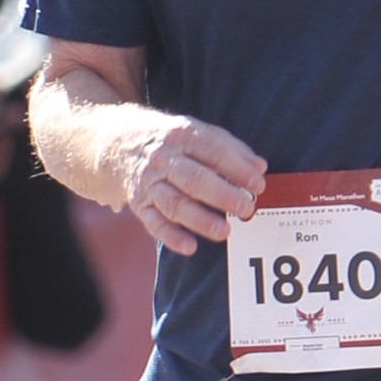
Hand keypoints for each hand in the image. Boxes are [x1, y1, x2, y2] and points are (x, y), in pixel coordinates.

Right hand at [115, 109, 265, 253]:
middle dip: (222, 195)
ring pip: (175, 203)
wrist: (120, 145)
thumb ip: (232, 149)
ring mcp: (149, 183)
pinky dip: (172, 236)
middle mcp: (163, 159)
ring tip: (225, 231)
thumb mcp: (200, 133)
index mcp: (182, 135)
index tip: (258, 185)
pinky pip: (154, 223)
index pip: (213, 151)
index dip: (237, 169)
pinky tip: (191, 247)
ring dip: (200, 219)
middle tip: (246, 208)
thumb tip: (260, 167)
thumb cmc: (173, 142)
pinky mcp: (140, 204)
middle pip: (194, 179)